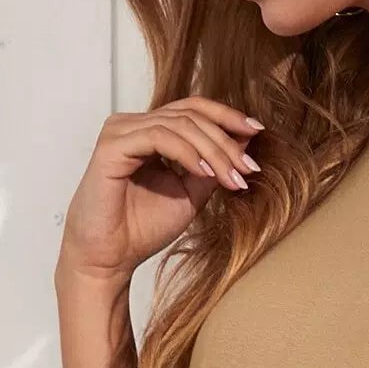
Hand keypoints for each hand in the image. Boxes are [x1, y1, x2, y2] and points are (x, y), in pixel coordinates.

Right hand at [56, 96, 265, 283]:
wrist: (111, 259)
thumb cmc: (142, 229)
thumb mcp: (190, 194)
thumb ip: (213, 166)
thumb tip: (245, 140)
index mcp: (149, 131)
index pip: (193, 108)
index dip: (226, 116)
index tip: (257, 132)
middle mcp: (133, 125)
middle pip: (190, 114)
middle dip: (226, 141)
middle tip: (249, 169)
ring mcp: (120, 132)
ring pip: (179, 124)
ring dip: (213, 151)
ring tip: (232, 178)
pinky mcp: (111, 147)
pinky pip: (158, 137)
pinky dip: (187, 153)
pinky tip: (205, 173)